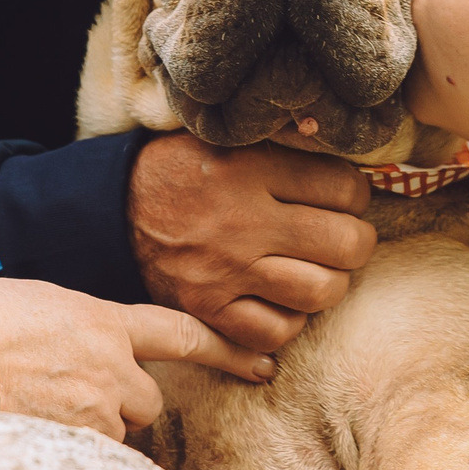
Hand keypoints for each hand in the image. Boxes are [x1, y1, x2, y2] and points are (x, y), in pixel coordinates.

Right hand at [0, 277, 272, 438]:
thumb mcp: (35, 303)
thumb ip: (75, 327)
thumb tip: (77, 347)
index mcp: (102, 320)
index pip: (181, 333)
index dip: (226, 348)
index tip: (261, 363)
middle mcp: (110, 367)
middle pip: (147, 401)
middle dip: (120, 404)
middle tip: (66, 397)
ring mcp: (92, 412)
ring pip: (112, 435)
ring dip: (88, 432)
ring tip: (30, 412)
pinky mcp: (70, 449)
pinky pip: (87, 464)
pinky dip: (68, 459)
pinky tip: (25, 437)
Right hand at [126, 134, 375, 353]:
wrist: (112, 208)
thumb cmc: (183, 169)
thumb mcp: (229, 137)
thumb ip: (285, 144)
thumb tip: (351, 160)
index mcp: (248, 169)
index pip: (344, 187)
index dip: (356, 195)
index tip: (344, 198)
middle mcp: (241, 222)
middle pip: (345, 244)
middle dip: (357, 242)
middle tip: (344, 238)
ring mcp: (225, 272)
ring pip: (320, 292)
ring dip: (331, 284)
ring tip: (319, 270)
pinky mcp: (207, 310)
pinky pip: (275, 332)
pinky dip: (290, 322)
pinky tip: (284, 302)